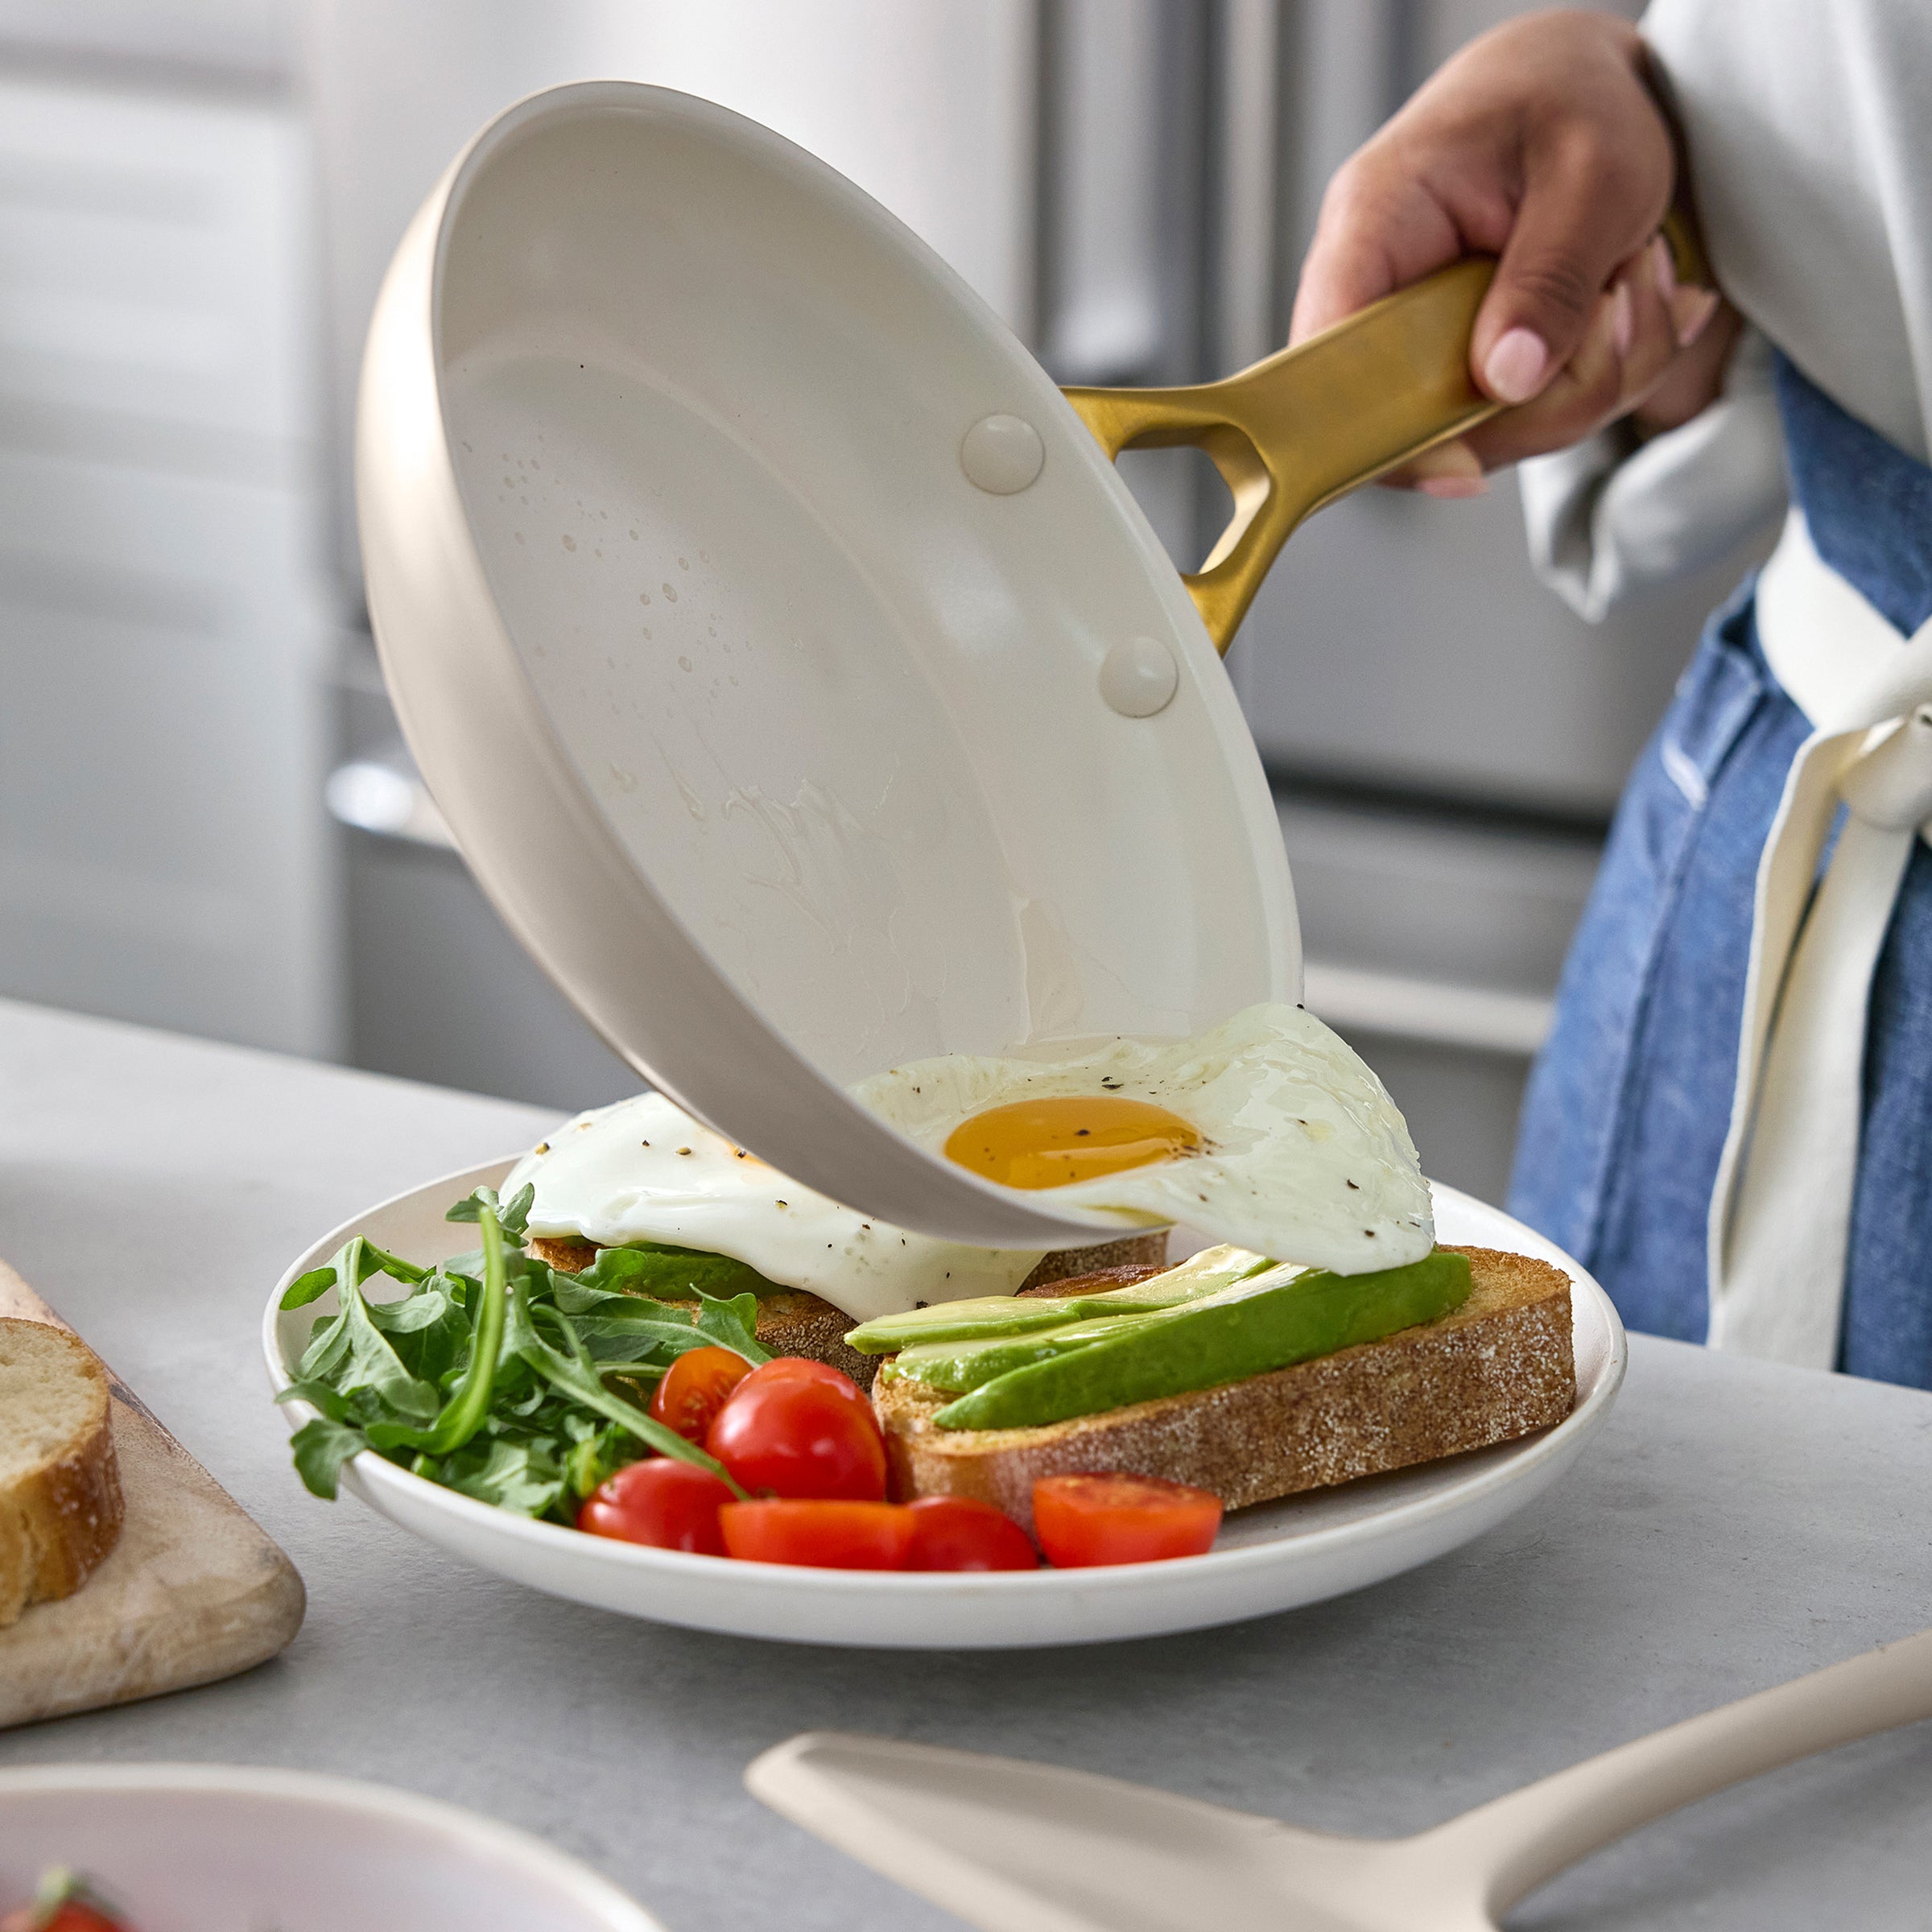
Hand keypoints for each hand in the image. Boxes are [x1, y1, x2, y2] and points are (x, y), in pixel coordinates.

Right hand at [1289, 9, 1729, 495]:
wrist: (1596, 86)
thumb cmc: (1577, 100)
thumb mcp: (1592, 172)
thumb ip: (1549, 277)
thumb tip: (1507, 382)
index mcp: (1376, 225)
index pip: (1332, 358)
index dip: (1378, 432)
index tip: (1465, 465)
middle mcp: (1387, 293)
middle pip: (1426, 422)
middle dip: (1548, 397)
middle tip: (1622, 305)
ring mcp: (1430, 339)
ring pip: (1497, 430)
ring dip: (1598, 378)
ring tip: (1642, 277)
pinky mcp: (1475, 364)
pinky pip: (1535, 417)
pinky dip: (1609, 374)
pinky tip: (1635, 298)